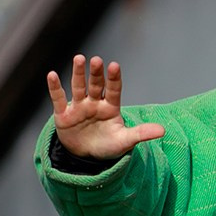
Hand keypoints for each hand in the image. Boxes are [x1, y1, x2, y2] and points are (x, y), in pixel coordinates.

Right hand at [45, 53, 164, 160]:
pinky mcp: (63, 115)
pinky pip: (59, 99)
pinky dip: (55, 88)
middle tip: (97, 60)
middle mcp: (95, 103)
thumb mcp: (125, 141)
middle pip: (96, 85)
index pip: (113, 90)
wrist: (86, 157)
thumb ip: (141, 133)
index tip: (114, 66)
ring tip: (79, 58)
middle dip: (96, 73)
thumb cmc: (108, 146)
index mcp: (111, 107)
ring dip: (78, 74)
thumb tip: (163, 130)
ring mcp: (79, 107)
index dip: (113, 79)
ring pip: (78, 87)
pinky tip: (52, 74)